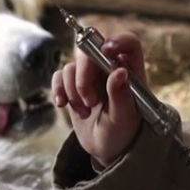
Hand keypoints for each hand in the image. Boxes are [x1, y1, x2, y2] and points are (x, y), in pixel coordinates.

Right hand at [51, 32, 144, 167]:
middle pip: (91, 52)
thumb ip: (121, 96)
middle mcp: (109, 69)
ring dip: (72, 91)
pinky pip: (59, 76)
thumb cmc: (121, 133)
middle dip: (84, 77)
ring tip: (84, 112)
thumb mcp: (124, 119)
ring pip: (72, 66)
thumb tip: (120, 72)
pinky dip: (58, 89)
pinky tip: (62, 104)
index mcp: (131, 72)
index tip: (105, 51)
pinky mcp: (73, 85)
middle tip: (89, 101)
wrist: (106, 148)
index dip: (117, 41)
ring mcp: (90, 76)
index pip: (128, 44)